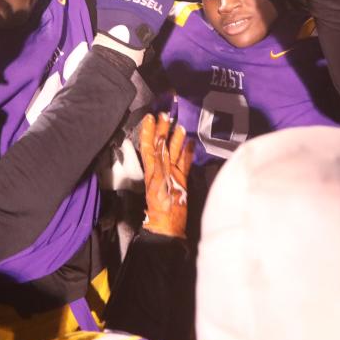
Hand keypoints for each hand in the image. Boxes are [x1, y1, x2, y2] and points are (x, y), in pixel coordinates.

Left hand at [139, 112, 190, 238]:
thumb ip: (161, 160)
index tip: (150, 116)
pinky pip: (184, 163)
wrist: (169, 225)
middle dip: (163, 130)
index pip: (148, 145)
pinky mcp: (181, 180)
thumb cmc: (162, 204)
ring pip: (174, 152)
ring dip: (176, 139)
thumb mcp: (159, 180)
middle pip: (161, 146)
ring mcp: (172, 173)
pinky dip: (187, 153)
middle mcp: (161, 168)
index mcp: (152, 168)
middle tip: (166, 115)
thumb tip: (160, 141)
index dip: (148, 131)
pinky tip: (191, 143)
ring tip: (180, 126)